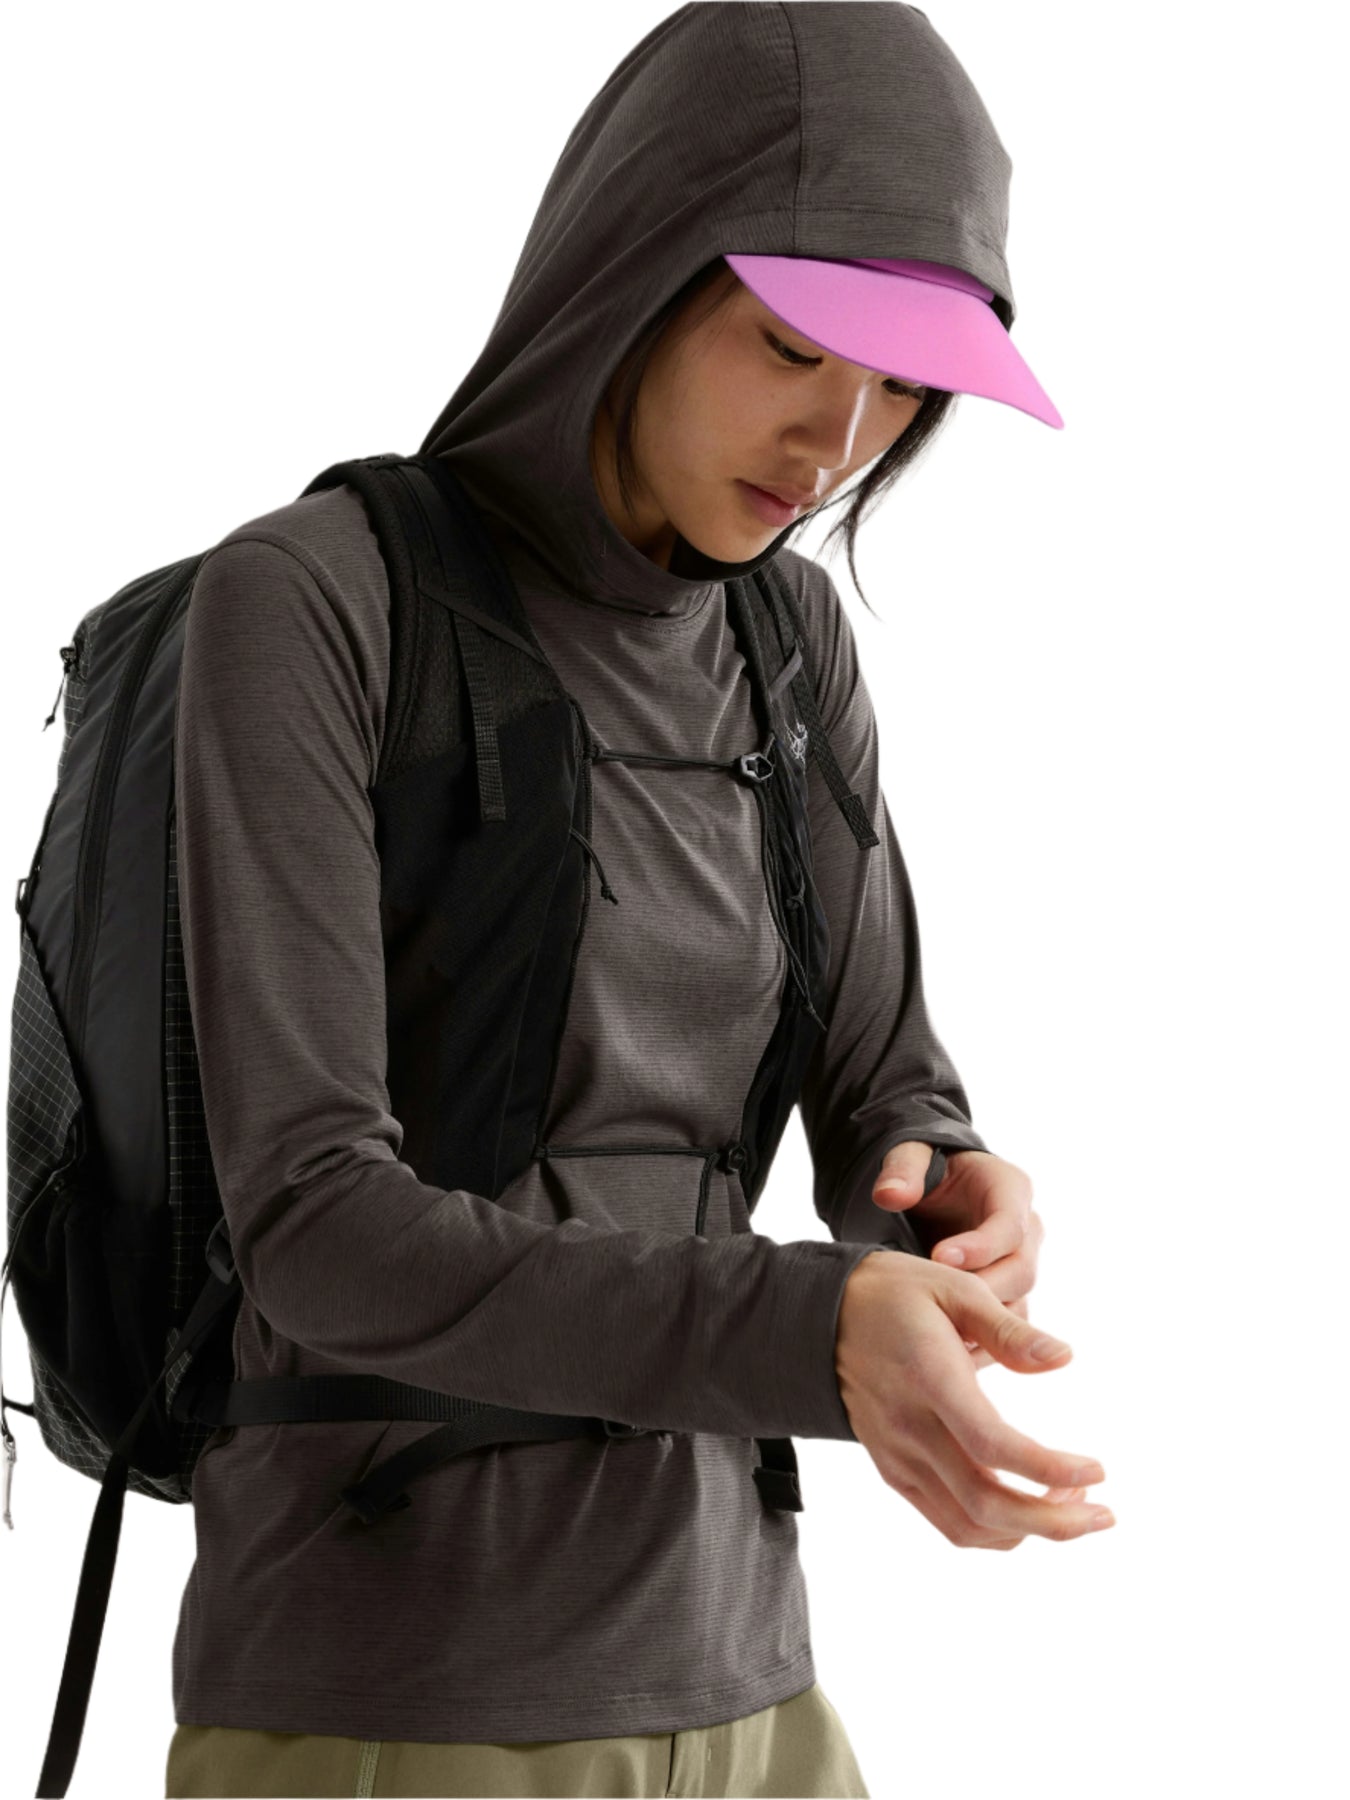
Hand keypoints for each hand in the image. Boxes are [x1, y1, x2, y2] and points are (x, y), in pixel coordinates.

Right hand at [835, 1249, 1113, 1545]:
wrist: (819, 1316)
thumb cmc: (896, 1294)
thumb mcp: (954, 1288)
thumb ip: (1008, 1329)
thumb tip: (1064, 1358)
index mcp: (929, 1378)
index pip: (992, 1445)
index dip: (1049, 1469)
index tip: (1098, 1472)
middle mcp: (909, 1428)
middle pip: (985, 1504)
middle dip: (1053, 1522)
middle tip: (1104, 1512)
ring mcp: (897, 1457)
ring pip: (967, 1526)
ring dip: (1028, 1531)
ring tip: (1072, 1506)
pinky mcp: (893, 1470)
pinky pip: (946, 1521)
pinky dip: (994, 1530)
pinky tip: (1027, 1505)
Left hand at [871, 1145, 1043, 1373]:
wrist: (935, 1186)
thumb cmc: (927, 1167)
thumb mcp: (911, 1155)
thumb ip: (901, 1170)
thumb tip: (890, 1195)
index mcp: (1010, 1189)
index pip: (1008, 1224)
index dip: (979, 1246)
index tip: (939, 1258)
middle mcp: (1025, 1229)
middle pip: (1021, 1270)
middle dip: (983, 1291)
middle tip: (941, 1304)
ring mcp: (1019, 1262)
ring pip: (1017, 1303)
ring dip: (983, 1323)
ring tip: (941, 1334)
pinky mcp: (1007, 1291)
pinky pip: (1004, 1324)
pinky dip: (979, 1339)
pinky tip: (946, 1350)